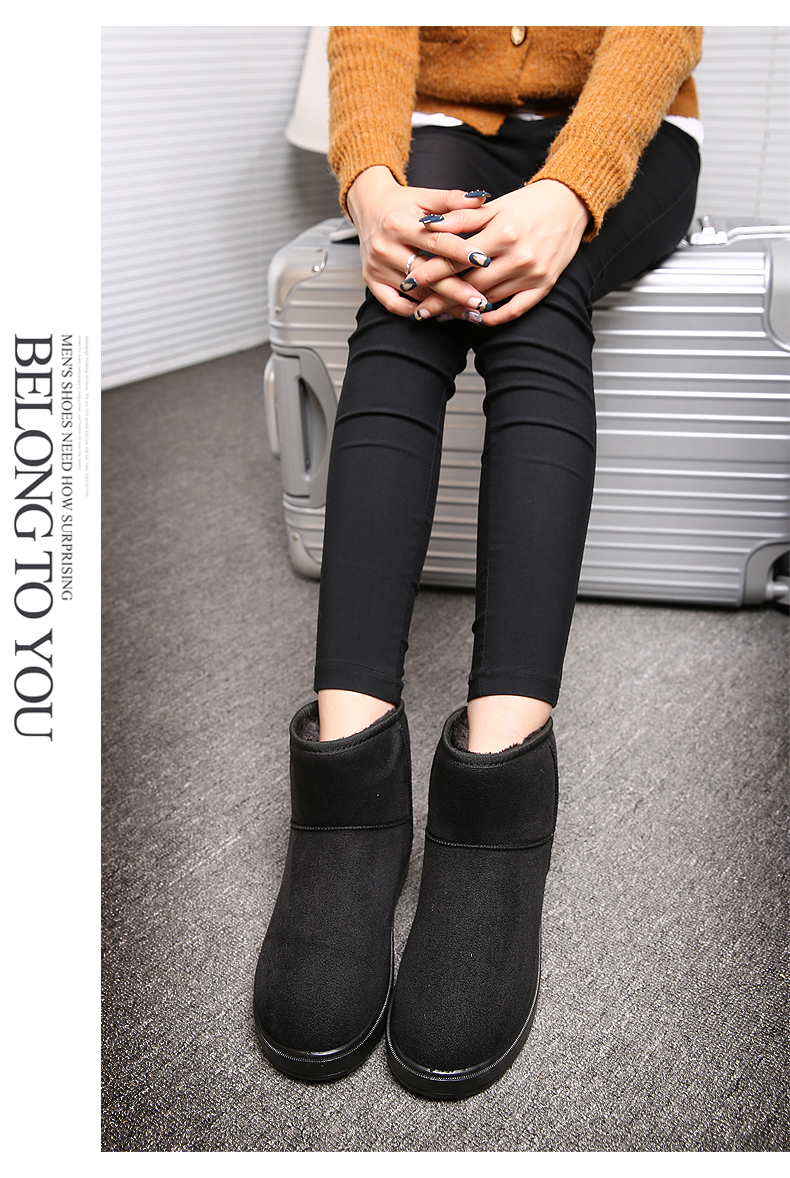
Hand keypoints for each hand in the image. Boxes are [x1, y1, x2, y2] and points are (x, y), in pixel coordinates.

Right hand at [346, 167, 494, 318]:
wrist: (368, 208)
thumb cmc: (400, 204)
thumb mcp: (424, 196)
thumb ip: (453, 199)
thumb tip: (482, 198)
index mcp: (399, 224)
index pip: (435, 241)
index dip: (460, 252)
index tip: (483, 261)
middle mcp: (385, 247)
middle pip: (426, 274)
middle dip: (456, 290)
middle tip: (481, 301)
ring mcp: (377, 267)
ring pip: (414, 293)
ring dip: (442, 305)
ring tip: (469, 311)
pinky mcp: (371, 281)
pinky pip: (394, 304)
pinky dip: (415, 311)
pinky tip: (437, 314)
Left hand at [403, 180, 589, 324]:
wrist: (570, 204)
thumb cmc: (529, 203)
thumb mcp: (493, 206)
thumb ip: (460, 218)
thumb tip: (427, 226)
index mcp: (502, 233)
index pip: (457, 259)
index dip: (430, 273)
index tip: (410, 282)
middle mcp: (518, 257)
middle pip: (469, 285)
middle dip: (441, 299)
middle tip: (419, 310)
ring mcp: (532, 275)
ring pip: (488, 300)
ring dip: (462, 310)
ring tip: (440, 315)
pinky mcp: (544, 286)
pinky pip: (514, 310)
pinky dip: (493, 317)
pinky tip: (475, 318)